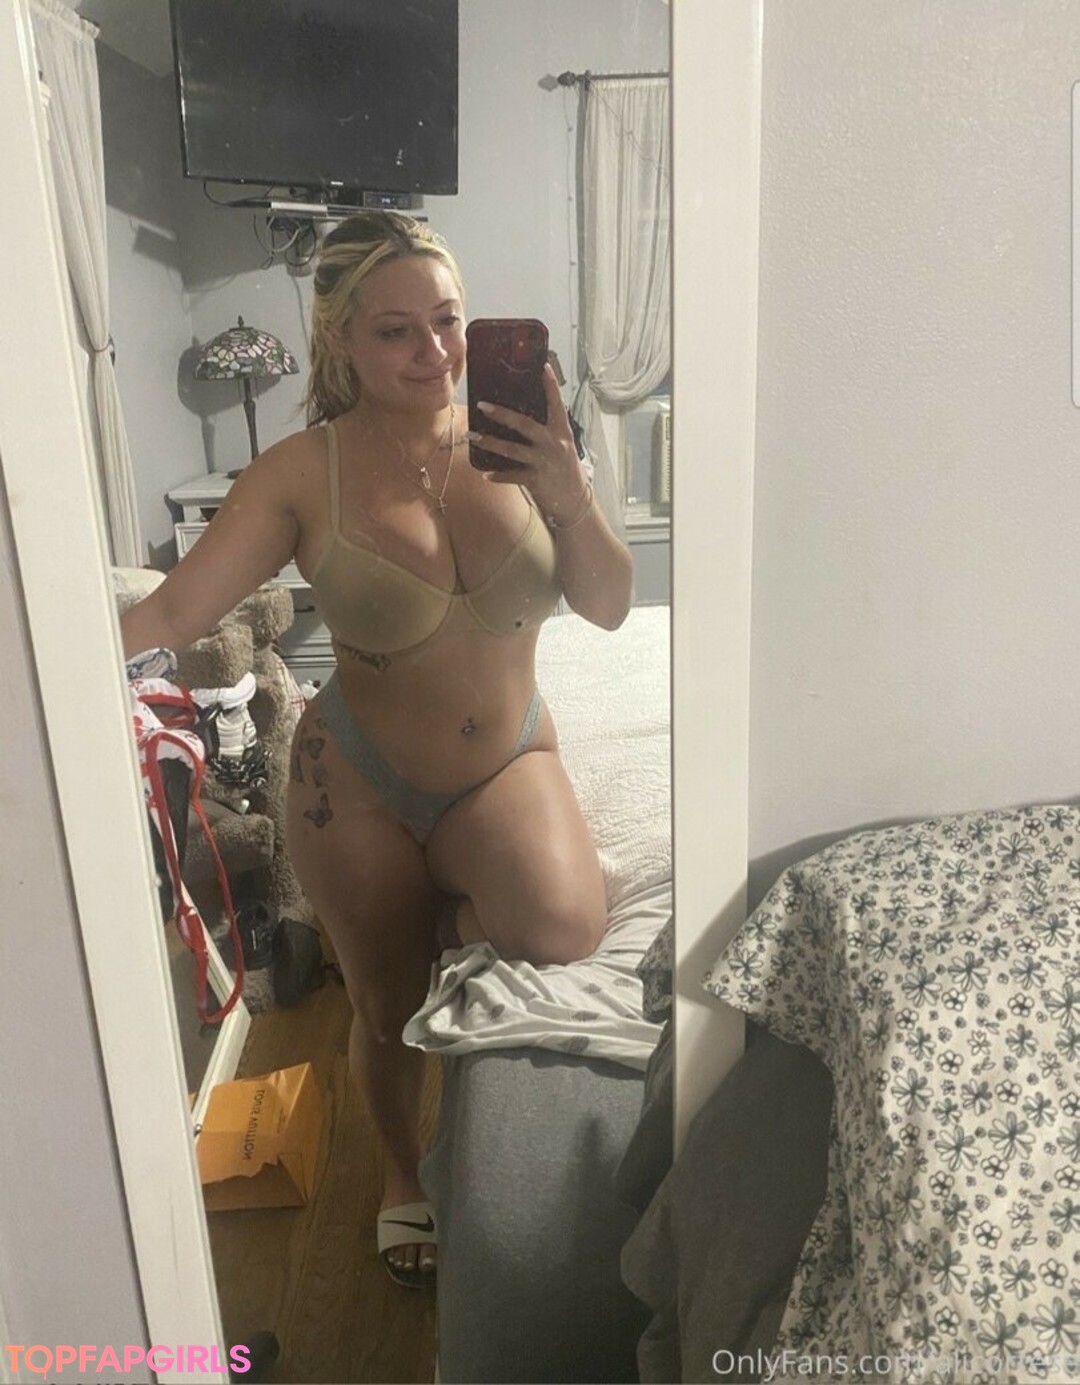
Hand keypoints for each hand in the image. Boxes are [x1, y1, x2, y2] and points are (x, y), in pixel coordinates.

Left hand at [468, 364, 585, 515]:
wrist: (574, 501)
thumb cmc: (566, 471)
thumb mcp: (563, 446)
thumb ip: (547, 432)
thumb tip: (523, 417)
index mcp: (562, 432)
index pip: (556, 404)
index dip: (550, 385)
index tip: (542, 367)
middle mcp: (553, 443)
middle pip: (524, 424)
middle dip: (502, 414)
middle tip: (482, 406)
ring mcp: (544, 461)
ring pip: (512, 449)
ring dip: (489, 442)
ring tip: (472, 436)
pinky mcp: (536, 479)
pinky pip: (512, 476)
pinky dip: (498, 476)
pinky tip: (485, 474)